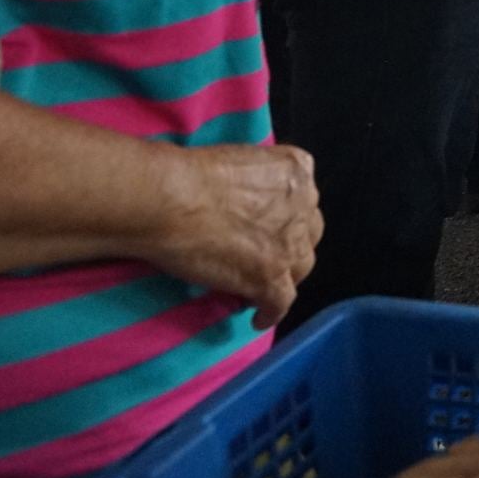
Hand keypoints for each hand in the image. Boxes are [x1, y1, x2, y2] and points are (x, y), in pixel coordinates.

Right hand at [144, 143, 321, 328]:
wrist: (171, 199)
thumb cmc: (188, 174)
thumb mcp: (238, 160)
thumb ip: (255, 179)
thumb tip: (241, 200)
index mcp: (295, 171)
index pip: (302, 199)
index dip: (285, 216)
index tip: (267, 227)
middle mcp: (302, 205)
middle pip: (306, 233)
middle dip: (289, 244)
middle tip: (263, 255)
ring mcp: (289, 243)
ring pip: (300, 267)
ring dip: (283, 276)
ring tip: (259, 287)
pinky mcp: (270, 276)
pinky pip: (281, 301)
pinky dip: (271, 311)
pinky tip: (258, 317)